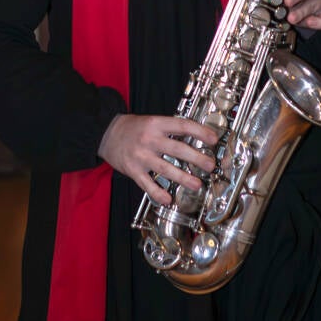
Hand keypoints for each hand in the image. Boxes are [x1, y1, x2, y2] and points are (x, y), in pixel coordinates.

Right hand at [98, 114, 218, 205]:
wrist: (107, 133)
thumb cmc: (133, 128)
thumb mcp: (152, 121)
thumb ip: (170, 129)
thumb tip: (196, 137)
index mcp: (156, 124)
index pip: (182, 126)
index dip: (200, 132)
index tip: (213, 139)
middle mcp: (150, 139)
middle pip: (177, 149)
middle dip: (197, 158)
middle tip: (210, 165)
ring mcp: (141, 156)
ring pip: (166, 168)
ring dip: (183, 178)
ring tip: (197, 184)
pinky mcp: (133, 170)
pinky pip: (147, 184)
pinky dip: (158, 193)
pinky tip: (167, 199)